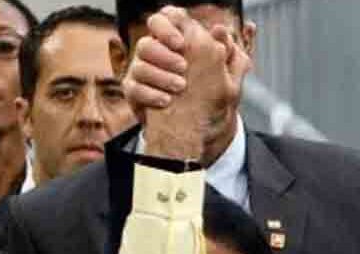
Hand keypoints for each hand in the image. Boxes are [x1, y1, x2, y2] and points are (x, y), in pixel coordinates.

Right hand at [126, 8, 251, 160]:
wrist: (190, 127)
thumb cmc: (207, 96)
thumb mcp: (224, 77)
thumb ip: (225, 53)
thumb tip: (221, 30)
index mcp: (172, 41)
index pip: (161, 20)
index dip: (168, 27)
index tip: (182, 43)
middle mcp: (153, 53)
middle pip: (146, 43)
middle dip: (164, 53)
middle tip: (184, 66)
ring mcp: (140, 72)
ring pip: (139, 65)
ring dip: (160, 75)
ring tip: (181, 86)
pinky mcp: (133, 91)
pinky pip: (134, 88)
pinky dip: (151, 93)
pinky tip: (167, 100)